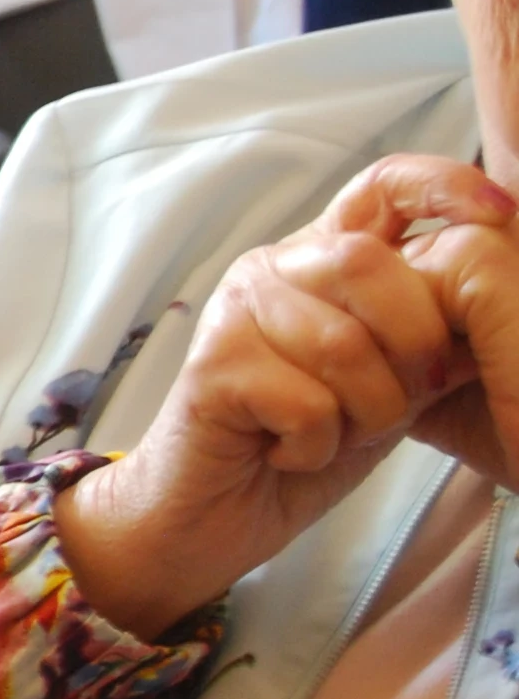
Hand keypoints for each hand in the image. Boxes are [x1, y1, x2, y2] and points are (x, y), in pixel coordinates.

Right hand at [58, 155, 518, 638]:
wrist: (210, 512)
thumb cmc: (303, 441)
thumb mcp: (392, 379)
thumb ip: (430, 333)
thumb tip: (492, 295)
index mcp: (324, 260)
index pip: (385, 185)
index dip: (446, 187)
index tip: (501, 216)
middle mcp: (273, 269)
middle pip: (368, 263)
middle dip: (412, 344)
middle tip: (405, 400)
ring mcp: (235, 312)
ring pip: (343, 344)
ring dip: (366, 413)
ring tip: (336, 437)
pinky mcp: (212, 367)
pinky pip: (308, 402)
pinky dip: (317, 446)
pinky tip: (289, 453)